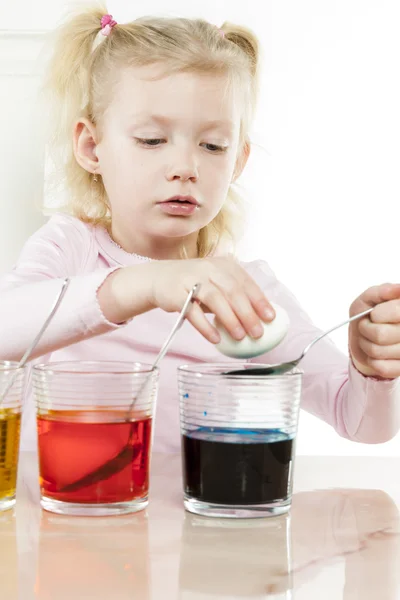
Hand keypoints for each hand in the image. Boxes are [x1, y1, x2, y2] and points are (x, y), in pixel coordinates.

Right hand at [100, 257, 274, 343]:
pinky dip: (205, 326)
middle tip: (257, 332)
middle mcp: (209, 268)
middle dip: (247, 313)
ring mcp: (191, 279)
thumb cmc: (196, 284)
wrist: (160, 279)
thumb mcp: (217, 283)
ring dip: (229, 319)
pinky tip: (215, 339)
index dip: (259, 300)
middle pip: (232, 291)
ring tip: (239, 336)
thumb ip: (236, 296)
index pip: (246, 282)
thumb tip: (261, 318)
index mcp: (224, 265)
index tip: (270, 318)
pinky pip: (193, 311)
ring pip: (215, 299)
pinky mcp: (176, 293)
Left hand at [349, 283, 399, 378]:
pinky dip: (372, 361)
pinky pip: (381, 368)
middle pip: (381, 335)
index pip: (396, 312)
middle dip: (366, 330)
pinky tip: (377, 354)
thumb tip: (398, 288)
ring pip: (377, 352)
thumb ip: (382, 291)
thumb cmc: (368, 315)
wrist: (365, 340)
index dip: (378, 315)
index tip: (375, 314)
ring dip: (366, 345)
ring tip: (370, 339)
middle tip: (367, 327)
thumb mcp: (369, 298)